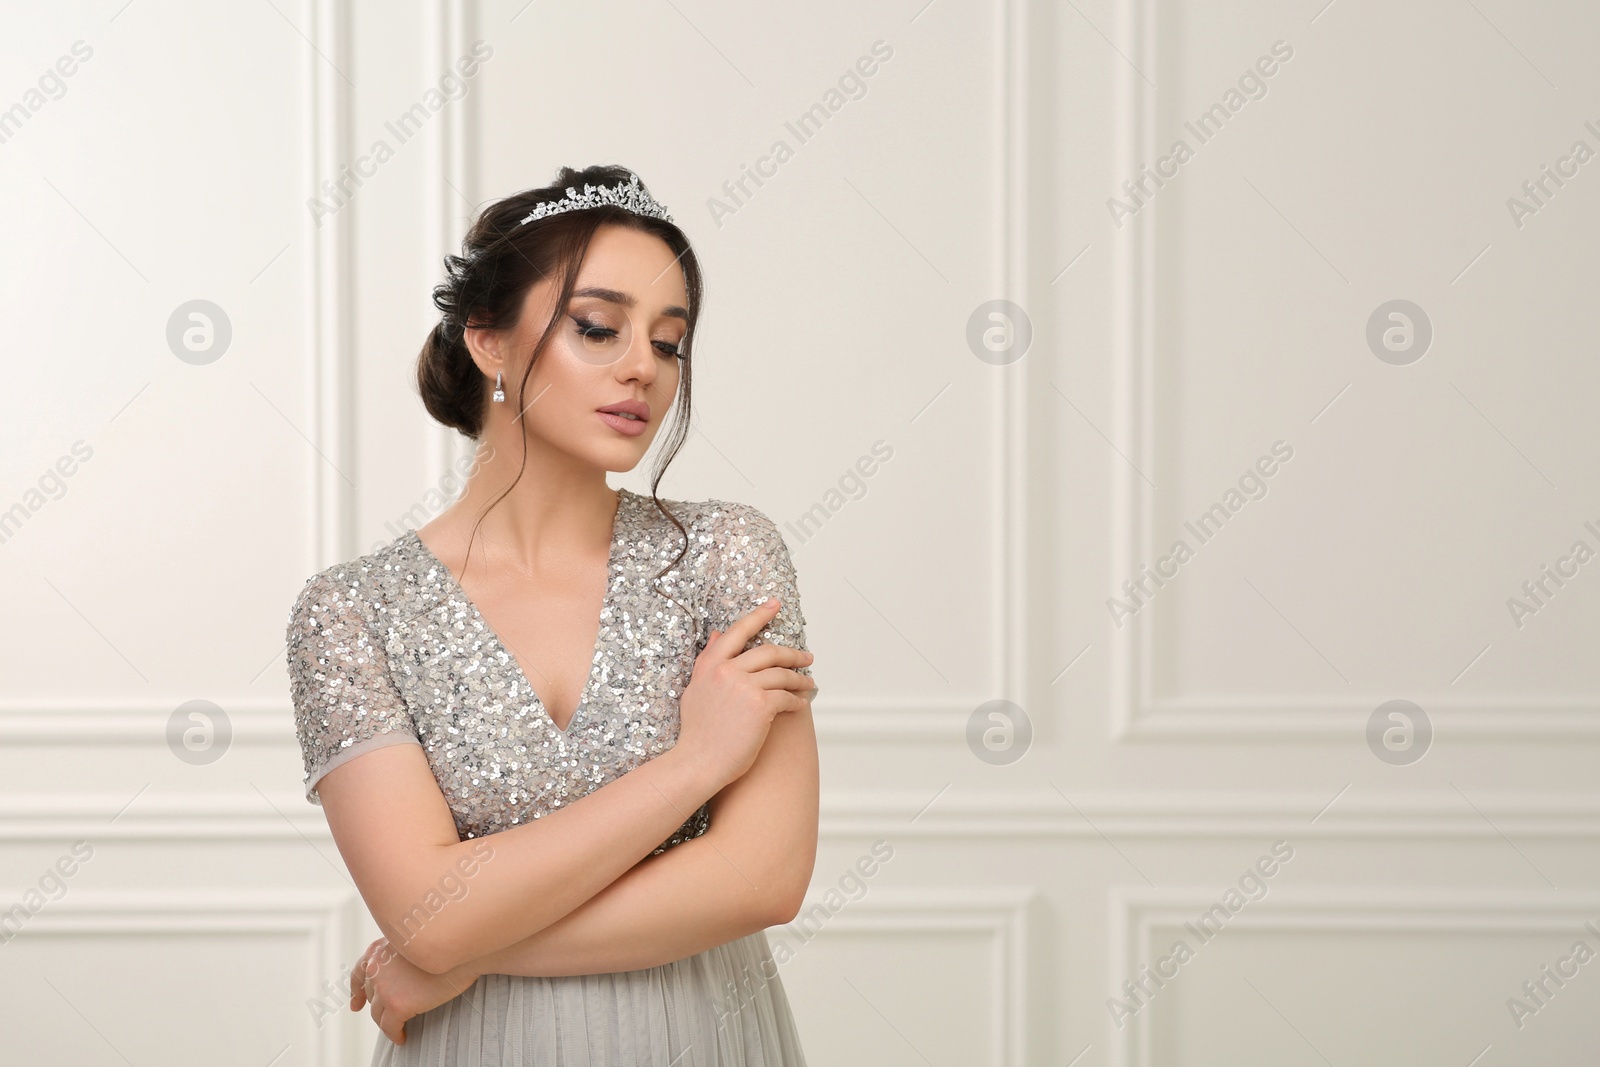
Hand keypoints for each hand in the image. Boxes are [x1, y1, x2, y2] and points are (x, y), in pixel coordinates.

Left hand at [349, 936, 478, 1044]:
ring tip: (398, 1029)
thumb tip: (400, 976)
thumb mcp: (414, 941)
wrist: (463, 947)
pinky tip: (402, 1038)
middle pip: (370, 995)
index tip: (357, 1005)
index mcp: (379, 949)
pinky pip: (389, 1028)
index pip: (360, 972)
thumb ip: (400, 954)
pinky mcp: (397, 1004)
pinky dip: (395, 1035)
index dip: (357, 991)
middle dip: (378, 1006)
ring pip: (378, 1013)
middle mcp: (376, 967)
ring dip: (387, 1022)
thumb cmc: (447, 941)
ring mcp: (384, 987)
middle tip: (389, 1016)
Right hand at [678, 597, 816, 789]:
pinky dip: (797, 701)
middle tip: (807, 658)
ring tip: (809, 684)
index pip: (738, 631)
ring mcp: (745, 687)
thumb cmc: (697, 732)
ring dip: (800, 679)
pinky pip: (787, 697)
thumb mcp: (695, 689)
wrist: (698, 762)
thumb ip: (708, 661)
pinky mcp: (761, 706)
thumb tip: (716, 635)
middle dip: (793, 654)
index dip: (759, 615)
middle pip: (769, 652)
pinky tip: (801, 704)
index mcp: (710, 664)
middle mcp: (727, 670)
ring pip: (782, 674)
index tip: (776, 604)